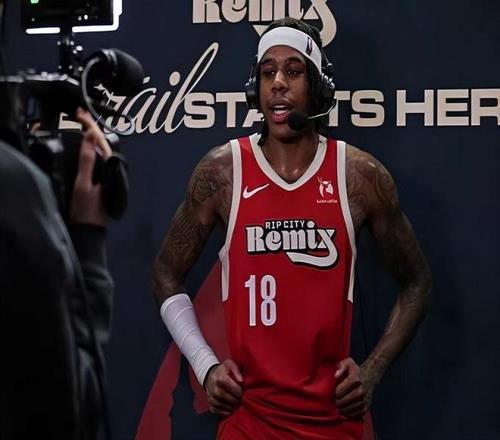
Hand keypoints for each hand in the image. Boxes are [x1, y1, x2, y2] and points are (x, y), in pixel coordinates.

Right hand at [70, 108, 111, 225]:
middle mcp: (110, 170)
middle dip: (91, 127)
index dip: (90, 125)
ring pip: (100, 150)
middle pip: (101, 143)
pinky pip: (96, 159)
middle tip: (79, 114)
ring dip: (90, 136)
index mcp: (109, 168)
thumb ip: (88, 160)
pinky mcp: (100, 180)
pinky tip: (82, 145)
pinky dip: (89, 149)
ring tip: (80, 124)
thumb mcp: (84, 184)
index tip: (80, 113)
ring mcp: (106, 175)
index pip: (100, 141)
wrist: (88, 230)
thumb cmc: (86, 210)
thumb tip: (90, 137)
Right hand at [204, 359, 242, 416]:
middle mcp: (213, 386)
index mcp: (219, 376)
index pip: (228, 385)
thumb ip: (237, 370)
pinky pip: (213, 409)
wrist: (212, 374)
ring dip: (228, 407)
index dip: (237, 390)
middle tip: (240, 401)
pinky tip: (229, 412)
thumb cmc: (224, 370)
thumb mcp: (230, 364)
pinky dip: (221, 412)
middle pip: (222, 395)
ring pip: (217, 403)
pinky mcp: (209, 401)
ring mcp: (210, 394)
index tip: (242, 392)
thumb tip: (241, 381)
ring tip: (236, 406)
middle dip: (233, 400)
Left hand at [334, 357, 372, 418]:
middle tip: (333, 402)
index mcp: (355, 379)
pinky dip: (350, 414)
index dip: (334, 393)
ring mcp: (364, 399)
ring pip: (350, 408)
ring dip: (342, 409)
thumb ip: (341, 366)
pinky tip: (345, 410)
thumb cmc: (354, 370)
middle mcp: (361, 390)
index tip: (332, 392)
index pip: (340, 390)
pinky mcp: (367, 406)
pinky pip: (357, 414)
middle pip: (345, 401)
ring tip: (338, 407)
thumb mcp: (348, 362)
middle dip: (337, 402)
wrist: (369, 376)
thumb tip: (336, 375)